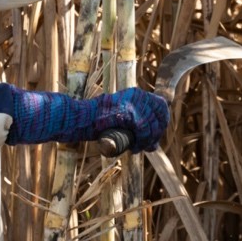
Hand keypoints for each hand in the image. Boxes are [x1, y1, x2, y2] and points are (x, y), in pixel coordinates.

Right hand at [6, 85, 168, 152]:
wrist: (79, 119)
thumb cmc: (95, 122)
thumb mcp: (119, 122)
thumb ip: (136, 128)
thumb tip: (155, 145)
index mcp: (136, 93)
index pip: (162, 105)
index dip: (162, 122)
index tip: (154, 136)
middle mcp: (137, 95)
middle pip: (161, 115)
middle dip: (157, 133)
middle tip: (147, 146)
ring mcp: (134, 104)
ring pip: (153, 125)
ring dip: (148, 139)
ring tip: (138, 148)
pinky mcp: (129, 114)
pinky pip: (143, 130)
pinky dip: (141, 141)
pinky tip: (134, 147)